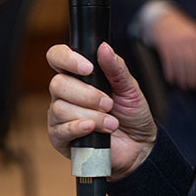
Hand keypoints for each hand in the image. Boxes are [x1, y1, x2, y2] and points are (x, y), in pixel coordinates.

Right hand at [47, 41, 156, 179]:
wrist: (138, 147)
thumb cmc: (131, 115)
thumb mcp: (130, 88)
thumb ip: (116, 68)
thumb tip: (104, 48)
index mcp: (78, 76)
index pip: (57, 57)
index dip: (67, 59)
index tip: (88, 68)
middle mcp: (65, 94)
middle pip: (58, 84)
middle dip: (87, 94)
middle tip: (108, 104)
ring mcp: (59, 116)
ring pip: (60, 108)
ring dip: (90, 114)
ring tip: (111, 123)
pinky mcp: (60, 138)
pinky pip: (60, 130)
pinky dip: (78, 127)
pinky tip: (92, 128)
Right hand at [148, 7, 195, 90]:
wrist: (162, 17)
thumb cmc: (180, 27)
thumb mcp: (193, 32)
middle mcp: (186, 39)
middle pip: (192, 61)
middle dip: (194, 75)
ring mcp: (174, 42)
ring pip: (180, 63)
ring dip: (182, 76)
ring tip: (184, 85)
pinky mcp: (164, 46)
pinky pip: (168, 61)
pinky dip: (170, 72)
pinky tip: (172, 79)